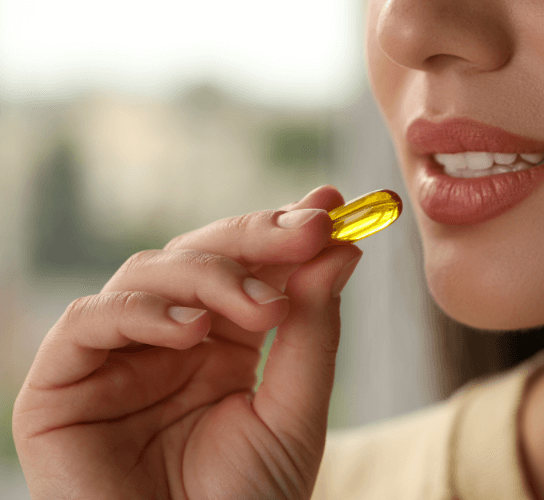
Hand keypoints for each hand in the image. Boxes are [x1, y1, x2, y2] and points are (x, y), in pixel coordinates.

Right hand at [13, 185, 362, 498]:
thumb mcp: (294, 411)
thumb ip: (311, 330)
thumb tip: (341, 249)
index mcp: (219, 344)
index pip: (246, 266)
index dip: (283, 230)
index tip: (331, 204)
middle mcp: (166, 340)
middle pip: (200, 254)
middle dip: (255, 236)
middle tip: (308, 228)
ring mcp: (115, 356)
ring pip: (148, 273)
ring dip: (211, 276)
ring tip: (263, 307)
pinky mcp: (62, 383)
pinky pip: (90, 319)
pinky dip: (142, 313)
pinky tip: (192, 333)